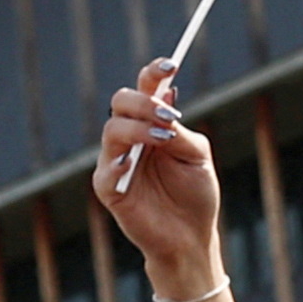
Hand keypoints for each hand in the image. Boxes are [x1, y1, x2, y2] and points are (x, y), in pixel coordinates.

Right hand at [96, 64, 226, 267]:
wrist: (191, 237)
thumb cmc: (196, 195)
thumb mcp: (197, 156)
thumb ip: (180, 130)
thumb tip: (167, 96)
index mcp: (153, 124)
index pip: (146, 88)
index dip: (154, 72)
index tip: (171, 64)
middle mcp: (131, 137)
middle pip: (121, 102)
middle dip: (144, 102)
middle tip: (169, 113)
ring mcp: (116, 161)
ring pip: (113, 130)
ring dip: (138, 129)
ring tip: (164, 138)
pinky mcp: (108, 189)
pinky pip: (105, 171)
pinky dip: (117, 163)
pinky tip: (132, 161)